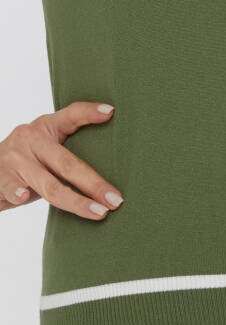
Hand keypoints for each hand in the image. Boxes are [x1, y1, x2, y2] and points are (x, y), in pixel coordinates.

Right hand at [0, 101, 123, 218]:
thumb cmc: (27, 159)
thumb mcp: (46, 146)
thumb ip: (70, 150)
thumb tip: (111, 173)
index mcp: (46, 127)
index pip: (70, 115)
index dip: (89, 112)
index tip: (111, 112)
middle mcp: (30, 139)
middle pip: (67, 163)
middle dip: (94, 184)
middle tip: (116, 199)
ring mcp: (15, 159)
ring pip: (49, 184)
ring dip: (75, 201)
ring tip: (98, 212)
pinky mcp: (1, 177)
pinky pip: (12, 188)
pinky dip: (17, 193)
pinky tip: (23, 197)